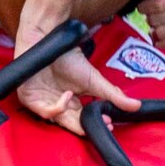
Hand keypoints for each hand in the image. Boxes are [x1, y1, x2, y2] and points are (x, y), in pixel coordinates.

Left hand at [15, 44, 137, 136]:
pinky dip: (58, 108)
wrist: (49, 39)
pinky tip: (68, 96)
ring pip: (57, 121)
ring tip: (87, 111)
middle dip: (86, 126)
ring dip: (72, 119)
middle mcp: (56, 104)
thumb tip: (136, 106)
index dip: (95, 123)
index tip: (110, 123)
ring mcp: (41, 102)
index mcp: (70, 103)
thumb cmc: (69, 57)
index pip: (82, 120)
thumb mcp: (94, 79)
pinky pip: (43, 112)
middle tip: (103, 124)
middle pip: (70, 123)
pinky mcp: (28, 98)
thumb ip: (113, 95)